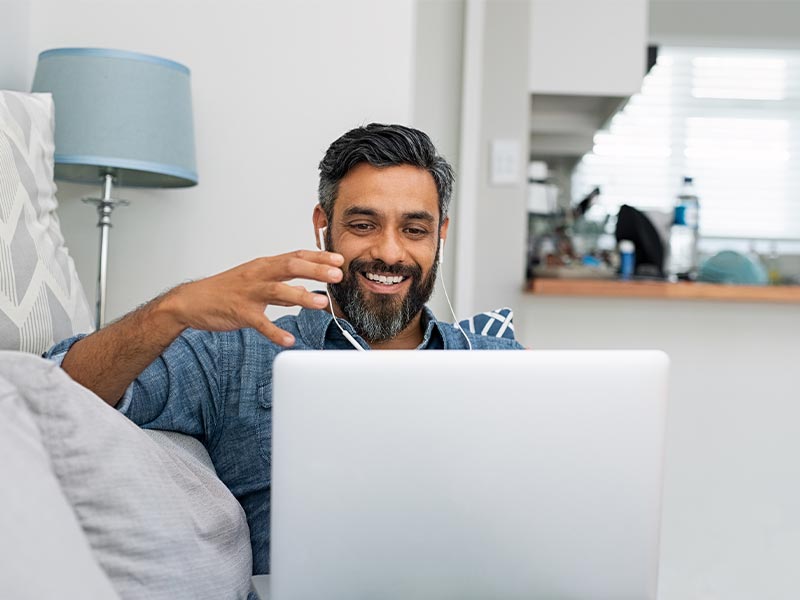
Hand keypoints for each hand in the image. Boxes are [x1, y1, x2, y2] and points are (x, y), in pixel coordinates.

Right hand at [162, 250, 343, 345]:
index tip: (339, 260)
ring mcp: (249, 293)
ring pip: (277, 291)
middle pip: (290, 267)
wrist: (192, 301)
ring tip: (321, 303)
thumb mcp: (257, 282)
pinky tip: (289, 339)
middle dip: (316, 270)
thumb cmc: (226, 290)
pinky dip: (275, 332)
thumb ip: (283, 287)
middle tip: (338, 276)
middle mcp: (258, 274)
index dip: (319, 257)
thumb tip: (307, 291)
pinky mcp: (240, 312)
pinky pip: (260, 323)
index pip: (296, 256)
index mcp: (264, 265)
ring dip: (301, 297)